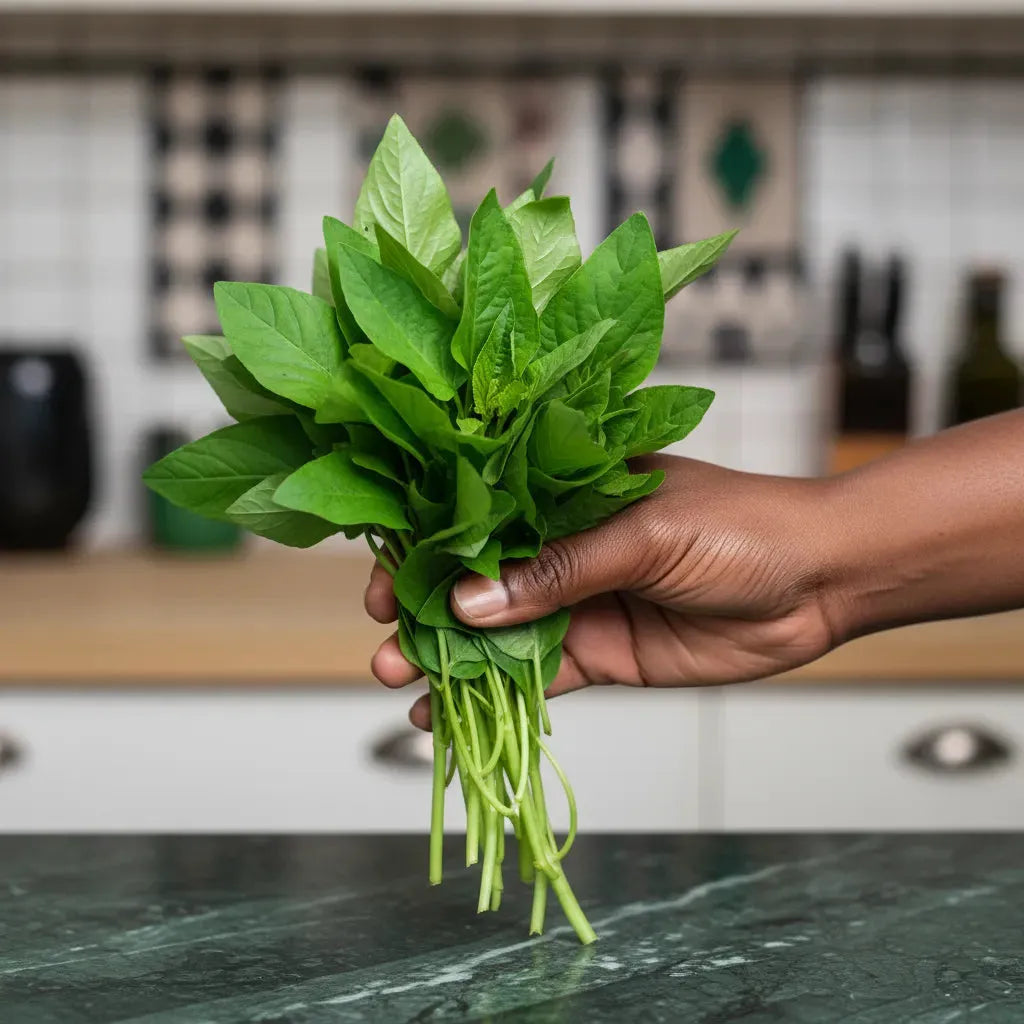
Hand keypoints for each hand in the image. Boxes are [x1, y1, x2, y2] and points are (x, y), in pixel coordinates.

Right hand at [366, 454, 840, 729]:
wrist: (820, 583)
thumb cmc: (741, 527)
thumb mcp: (644, 533)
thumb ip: (559, 568)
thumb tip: (469, 602)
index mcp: (568, 490)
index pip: (478, 512)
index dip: (426, 542)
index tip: (384, 575)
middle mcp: (565, 545)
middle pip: (476, 576)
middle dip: (424, 605)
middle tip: (384, 635)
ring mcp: (581, 601)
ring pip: (498, 631)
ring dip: (448, 654)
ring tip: (398, 675)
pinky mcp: (602, 652)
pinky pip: (537, 677)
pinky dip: (495, 695)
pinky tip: (449, 712)